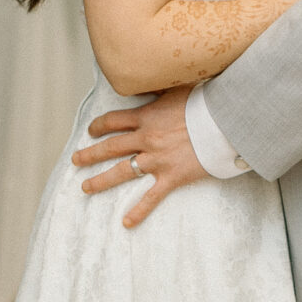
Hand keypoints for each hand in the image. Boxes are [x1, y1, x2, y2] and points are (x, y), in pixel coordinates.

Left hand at [72, 84, 207, 228]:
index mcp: (147, 117)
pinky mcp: (171, 177)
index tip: (91, 130)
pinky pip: (150, 197)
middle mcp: (146, 139)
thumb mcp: (179, 88)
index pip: (114, 121)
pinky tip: (126, 222)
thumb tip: (149, 78)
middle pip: (110, 147)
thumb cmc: (206, 102)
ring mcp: (157, 160)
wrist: (226, 122)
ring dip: (100, 180)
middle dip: (90, 154)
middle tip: (76, 160)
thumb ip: (160, 87)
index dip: (99, 126)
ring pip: (121, 172)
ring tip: (86, 187)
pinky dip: (138, 211)